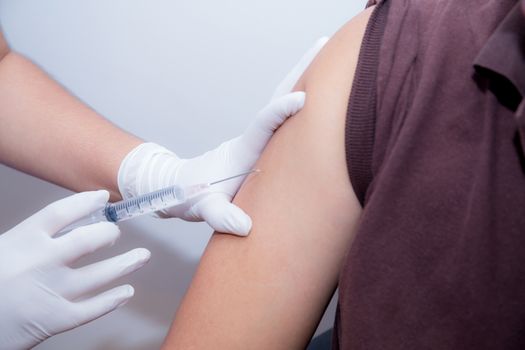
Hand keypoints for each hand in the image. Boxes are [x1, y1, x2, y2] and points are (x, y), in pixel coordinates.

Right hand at [0, 191, 150, 348]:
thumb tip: (70, 225)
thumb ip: (33, 239)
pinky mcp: (56, 319)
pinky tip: (126, 291)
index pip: (62, 212)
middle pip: (88, 240)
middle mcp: (41, 262)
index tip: (102, 198)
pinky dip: (113, 299)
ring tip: (142, 256)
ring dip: (126, 264)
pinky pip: (94, 308)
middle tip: (115, 233)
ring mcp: (51, 291)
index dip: (86, 202)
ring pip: (100, 274)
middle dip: (108, 234)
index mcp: (22, 240)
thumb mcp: (4, 250)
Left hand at [118, 38, 328, 235]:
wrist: (178, 188)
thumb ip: (220, 215)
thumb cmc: (189, 196)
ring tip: (330, 59)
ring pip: (281, 102)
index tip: (303, 98)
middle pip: (278, 97)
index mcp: (242, 151)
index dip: (281, 111)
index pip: (264, 125)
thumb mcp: (202, 208)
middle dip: (301, 71)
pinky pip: (283, 119)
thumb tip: (244, 225)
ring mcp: (256, 140)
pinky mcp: (259, 146)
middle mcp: (252, 140)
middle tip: (324, 45)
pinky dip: (300, 99)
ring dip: (304, 78)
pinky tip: (317, 96)